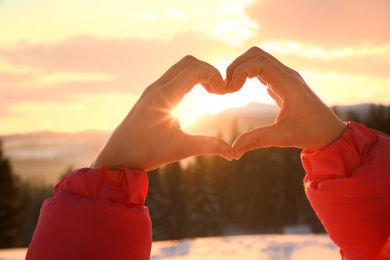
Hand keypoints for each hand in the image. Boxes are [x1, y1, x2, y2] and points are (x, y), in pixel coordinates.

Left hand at [92, 56, 233, 170]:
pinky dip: (189, 79)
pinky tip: (196, 95)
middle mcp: (157, 87)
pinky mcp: (151, 95)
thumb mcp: (181, 149)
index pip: (194, 69)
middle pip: (188, 62)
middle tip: (220, 91)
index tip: (224, 93)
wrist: (117, 155)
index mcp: (165, 96)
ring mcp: (153, 90)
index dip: (214, 76)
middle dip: (209, 71)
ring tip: (212, 92)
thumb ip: (208, 146)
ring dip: (199, 74)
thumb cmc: (146, 152)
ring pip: (180, 68)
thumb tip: (232, 154)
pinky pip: (173, 77)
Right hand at [227, 47, 346, 158]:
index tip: (230, 92)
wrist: (330, 132)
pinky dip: (248, 73)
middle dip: (236, 66)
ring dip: (241, 68)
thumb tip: (232, 152)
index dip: (239, 72)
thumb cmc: (311, 133)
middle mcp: (287, 75)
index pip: (259, 62)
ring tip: (231, 88)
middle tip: (227, 88)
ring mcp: (286, 77)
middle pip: (256, 54)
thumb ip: (256, 141)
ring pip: (259, 58)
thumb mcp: (282, 137)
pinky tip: (241, 89)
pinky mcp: (283, 83)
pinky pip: (263, 69)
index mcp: (288, 84)